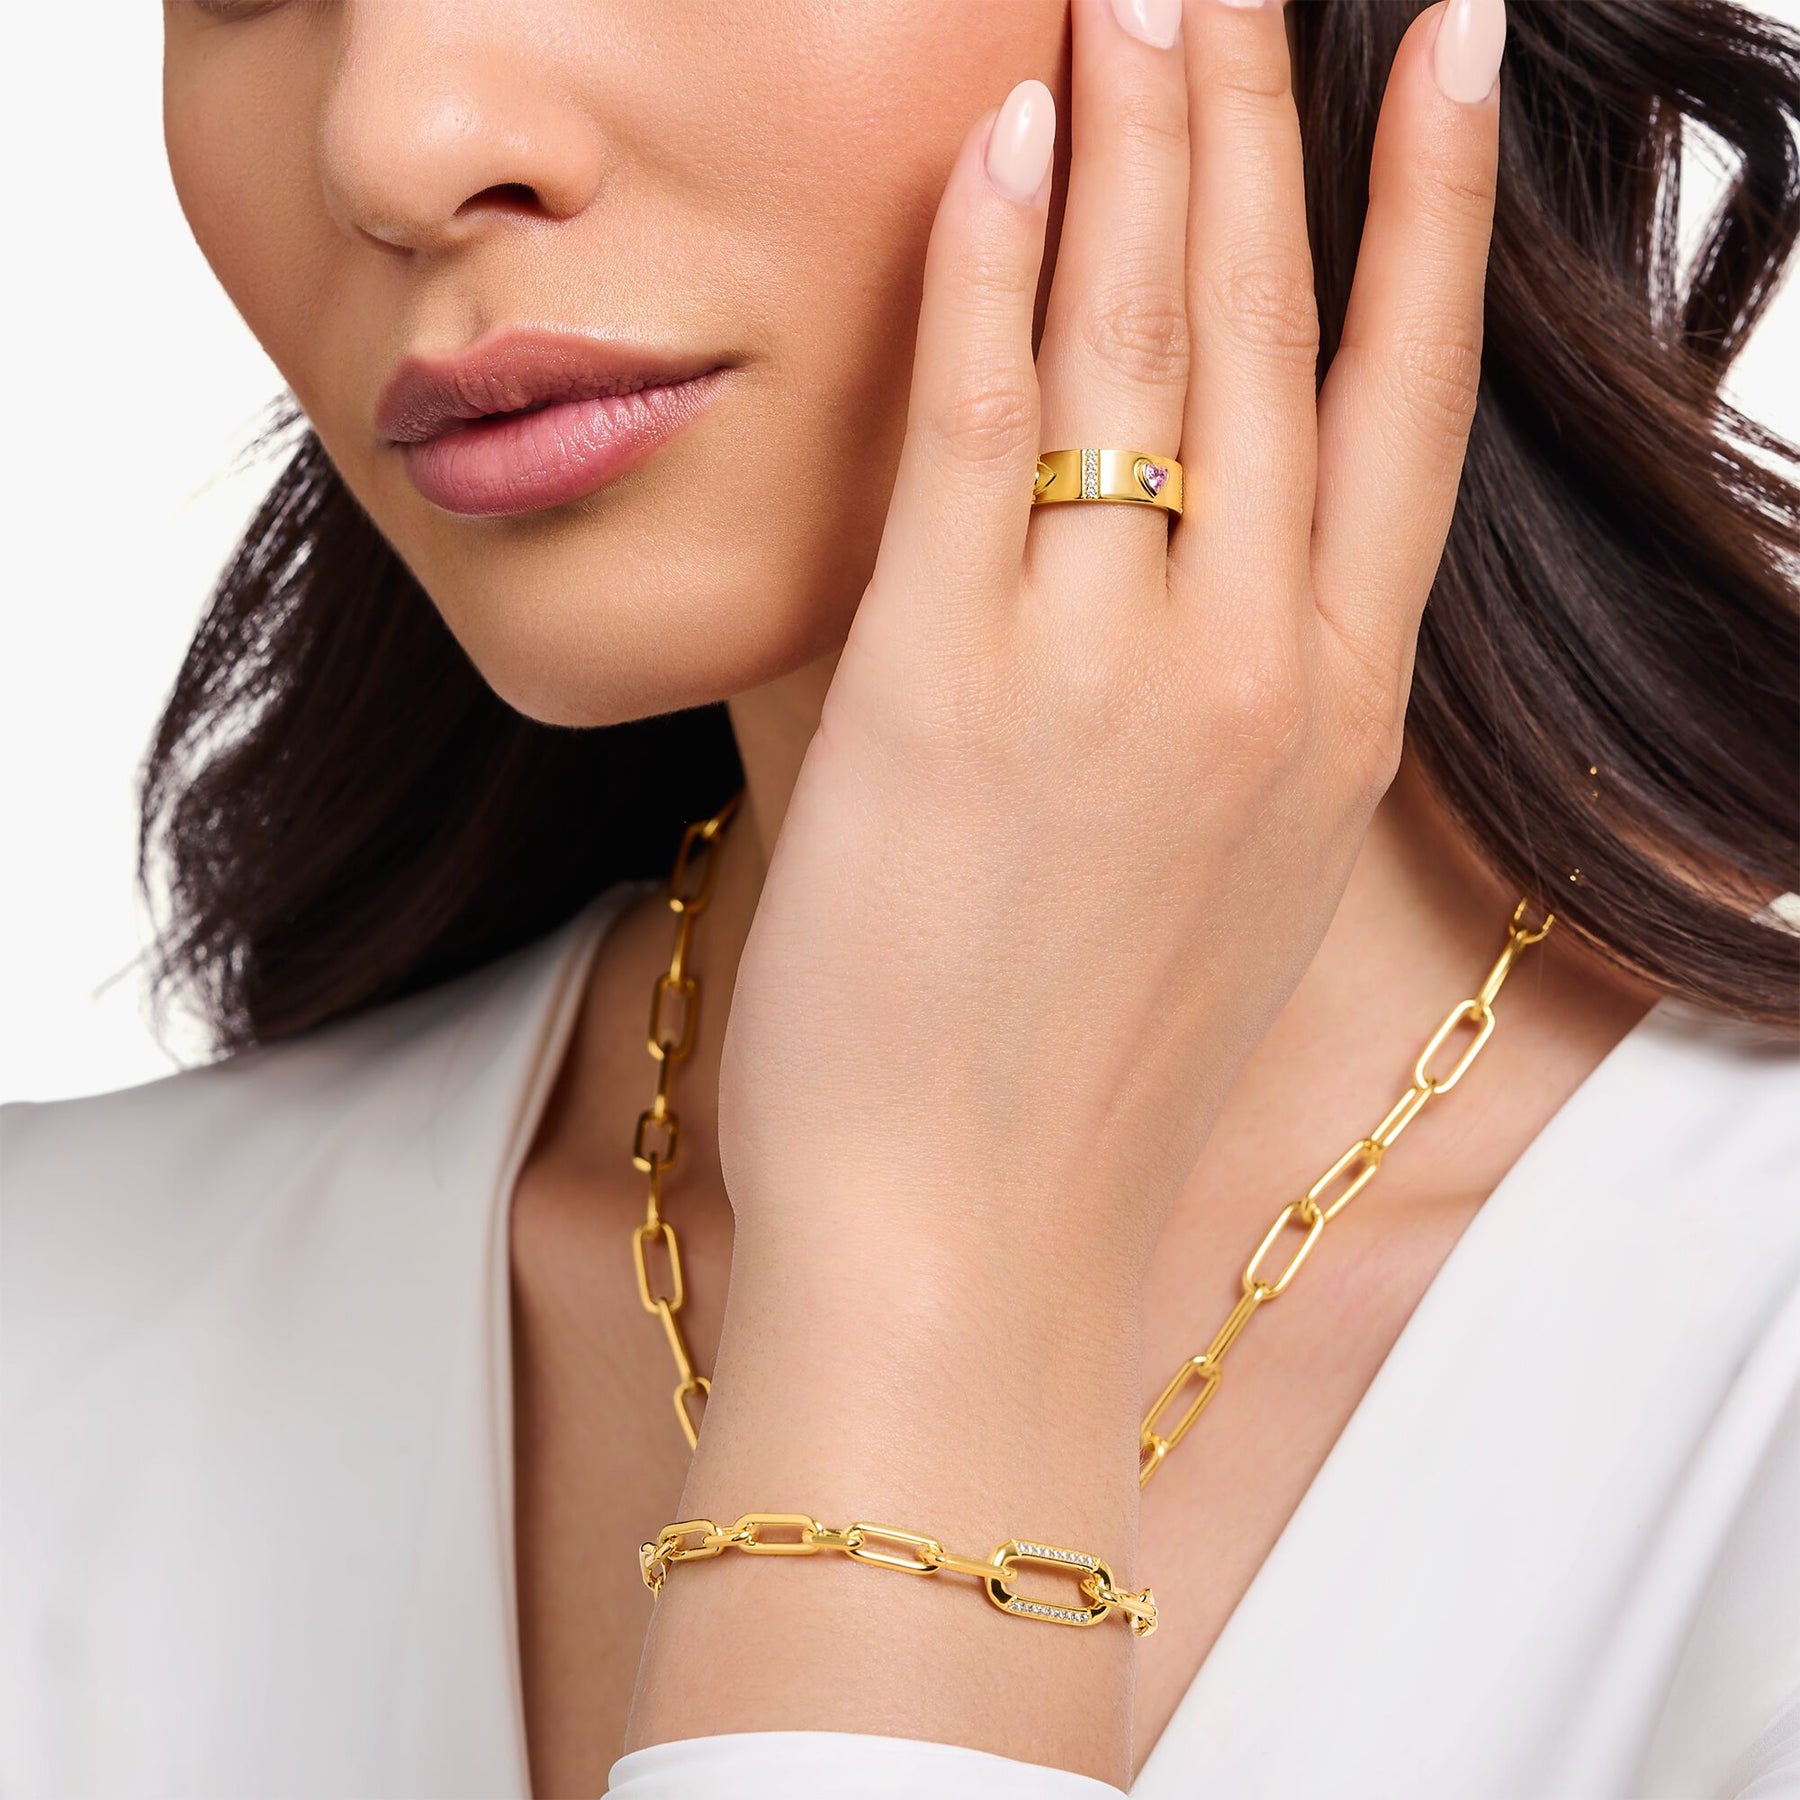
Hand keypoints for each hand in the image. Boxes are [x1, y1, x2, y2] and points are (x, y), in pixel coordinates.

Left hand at [718, 0, 1502, 1281]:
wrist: (974, 1240)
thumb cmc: (1076, 1076)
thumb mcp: (1212, 878)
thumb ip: (1214, 705)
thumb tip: (1173, 558)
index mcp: (1330, 717)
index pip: (1402, 408)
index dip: (1427, 218)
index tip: (1446, 55)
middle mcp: (1248, 670)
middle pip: (1275, 336)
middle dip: (1261, 123)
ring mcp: (1105, 674)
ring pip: (1142, 353)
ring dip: (1140, 145)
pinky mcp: (941, 691)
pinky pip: (979, 439)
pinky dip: (991, 281)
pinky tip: (1000, 140)